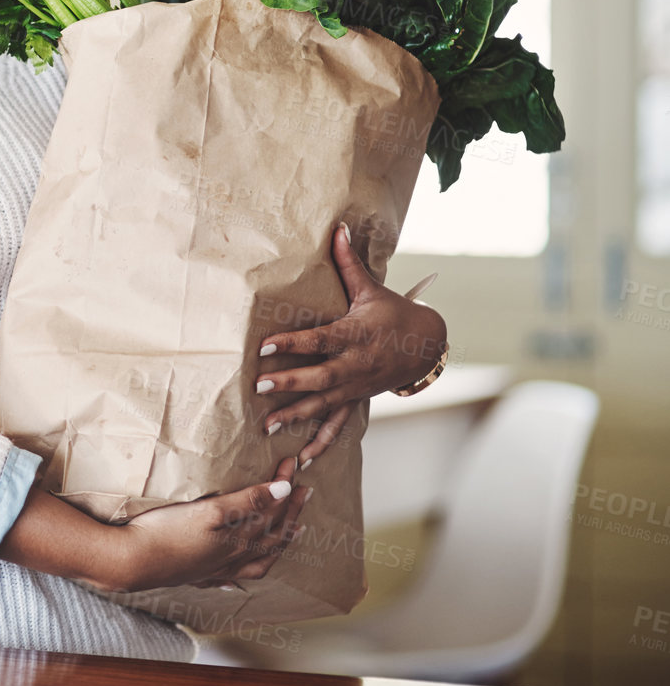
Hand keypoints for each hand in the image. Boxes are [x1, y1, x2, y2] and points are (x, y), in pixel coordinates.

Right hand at [104, 456, 313, 592]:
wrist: (132, 561)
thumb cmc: (168, 532)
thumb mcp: (212, 511)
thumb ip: (250, 501)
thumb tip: (286, 489)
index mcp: (239, 540)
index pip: (272, 511)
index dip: (286, 487)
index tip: (293, 465)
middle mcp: (232, 557)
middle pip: (271, 536)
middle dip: (290, 512)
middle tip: (302, 491)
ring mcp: (215, 569)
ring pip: (258, 559)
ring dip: (276, 544)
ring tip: (287, 534)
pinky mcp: (198, 576)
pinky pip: (230, 576)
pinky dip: (241, 572)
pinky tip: (236, 574)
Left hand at [256, 223, 447, 467]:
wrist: (427, 346)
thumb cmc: (392, 313)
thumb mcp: (371, 289)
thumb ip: (348, 264)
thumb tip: (338, 226)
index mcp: (355, 334)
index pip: (319, 339)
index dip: (292, 342)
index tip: (262, 345)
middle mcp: (355, 364)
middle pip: (320, 376)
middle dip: (290, 382)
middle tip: (259, 386)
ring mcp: (357, 387)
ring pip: (324, 404)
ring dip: (296, 416)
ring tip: (267, 426)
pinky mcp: (357, 400)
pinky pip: (339, 425)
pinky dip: (322, 442)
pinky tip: (302, 458)